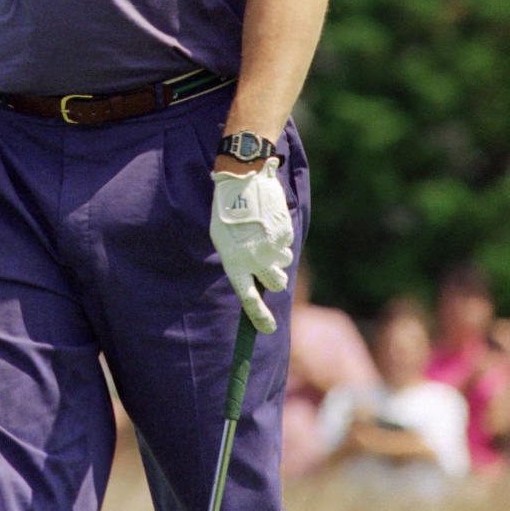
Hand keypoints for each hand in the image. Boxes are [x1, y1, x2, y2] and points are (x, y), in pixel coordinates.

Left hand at [209, 157, 293, 334]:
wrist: (241, 181)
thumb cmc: (226, 211)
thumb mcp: (222, 240)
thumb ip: (237, 261)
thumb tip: (252, 280)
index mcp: (234, 263)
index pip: (248, 298)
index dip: (259, 316)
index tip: (269, 329)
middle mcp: (256, 260)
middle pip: (277, 284)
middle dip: (276, 278)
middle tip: (270, 266)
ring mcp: (272, 248)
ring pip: (284, 264)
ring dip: (278, 256)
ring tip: (263, 235)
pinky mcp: (285, 234)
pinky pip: (287, 244)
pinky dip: (280, 238)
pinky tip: (268, 222)